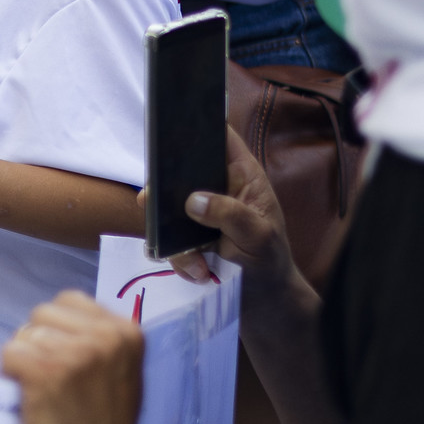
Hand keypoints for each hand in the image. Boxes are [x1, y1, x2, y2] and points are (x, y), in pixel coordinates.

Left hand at [1, 292, 153, 423]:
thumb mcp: (119, 373)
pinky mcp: (46, 372)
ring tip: (45, 394)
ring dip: (25, 362)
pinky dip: (10, 376)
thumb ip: (97, 341)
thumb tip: (59, 317)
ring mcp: (76, 354)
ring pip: (23, 334)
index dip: (57, 330)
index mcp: (127, 332)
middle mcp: (105, 338)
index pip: (69, 300)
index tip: (67, 365)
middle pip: (42, 313)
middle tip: (55, 383)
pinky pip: (8, 354)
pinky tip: (31, 400)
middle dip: (39, 343)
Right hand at [168, 126, 301, 295]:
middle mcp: (216, 187)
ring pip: (164, 206)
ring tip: (196, 261)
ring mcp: (197, 211)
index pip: (219, 136)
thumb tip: (193, 200)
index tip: (173, 128)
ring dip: (170, 234)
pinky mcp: (184, 235)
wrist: (263, 299)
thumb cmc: (270, 259)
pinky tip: (198, 271)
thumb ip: (229, 214)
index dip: (199, 125)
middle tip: (152, 201)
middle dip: (164, 187)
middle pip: (179, 167)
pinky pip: (165, 237)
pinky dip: (177, 257)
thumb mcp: (258, 235)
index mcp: (241, 175)